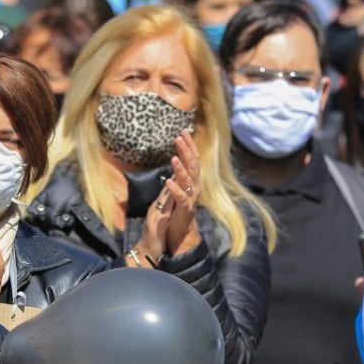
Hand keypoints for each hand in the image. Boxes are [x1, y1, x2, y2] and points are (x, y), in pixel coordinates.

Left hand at [162, 129, 201, 254]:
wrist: (180, 232)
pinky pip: (181, 197)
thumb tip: (177, 159)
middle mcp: (194, 187)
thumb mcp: (177, 188)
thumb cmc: (177, 209)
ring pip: (188, 180)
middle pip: (192, 165)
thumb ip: (179, 175)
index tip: (183, 130)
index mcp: (192, 180)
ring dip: (180, 168)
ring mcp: (191, 197)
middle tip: (179, 137)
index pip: (193, 159)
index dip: (189, 145)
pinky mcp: (185, 209)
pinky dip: (175, 189)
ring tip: (173, 157)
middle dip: (186, 150)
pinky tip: (168, 181)